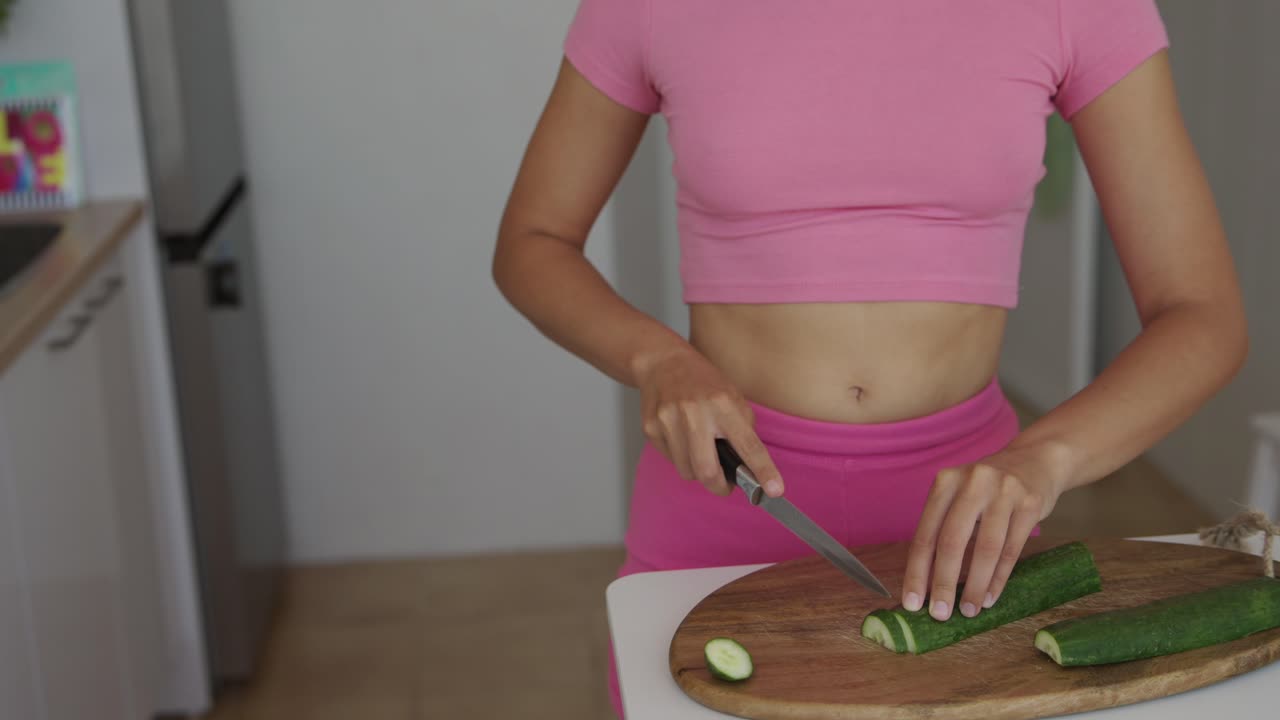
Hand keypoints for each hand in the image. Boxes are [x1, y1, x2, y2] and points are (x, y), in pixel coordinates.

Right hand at [635, 348, 783, 497]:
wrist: (662, 362)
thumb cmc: (703, 382)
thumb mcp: (732, 397)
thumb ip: (742, 429)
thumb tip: (750, 467)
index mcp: (723, 404)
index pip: (748, 445)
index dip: (763, 470)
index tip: (774, 490)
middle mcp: (695, 413)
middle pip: (707, 471)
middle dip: (719, 487)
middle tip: (725, 485)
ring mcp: (669, 420)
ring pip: (687, 471)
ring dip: (697, 471)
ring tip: (699, 450)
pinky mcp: (651, 428)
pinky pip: (671, 460)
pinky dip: (681, 457)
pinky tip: (681, 437)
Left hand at [901, 441, 1074, 620]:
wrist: (1037, 459)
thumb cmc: (989, 487)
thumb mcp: (960, 494)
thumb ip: (943, 526)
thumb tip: (926, 580)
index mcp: (946, 482)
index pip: (926, 533)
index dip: (917, 571)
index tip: (912, 601)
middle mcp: (972, 483)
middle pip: (952, 542)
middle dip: (943, 582)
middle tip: (939, 613)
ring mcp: (1004, 491)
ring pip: (986, 548)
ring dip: (975, 585)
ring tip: (968, 610)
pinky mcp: (1030, 504)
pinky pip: (1012, 549)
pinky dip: (998, 578)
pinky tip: (990, 596)